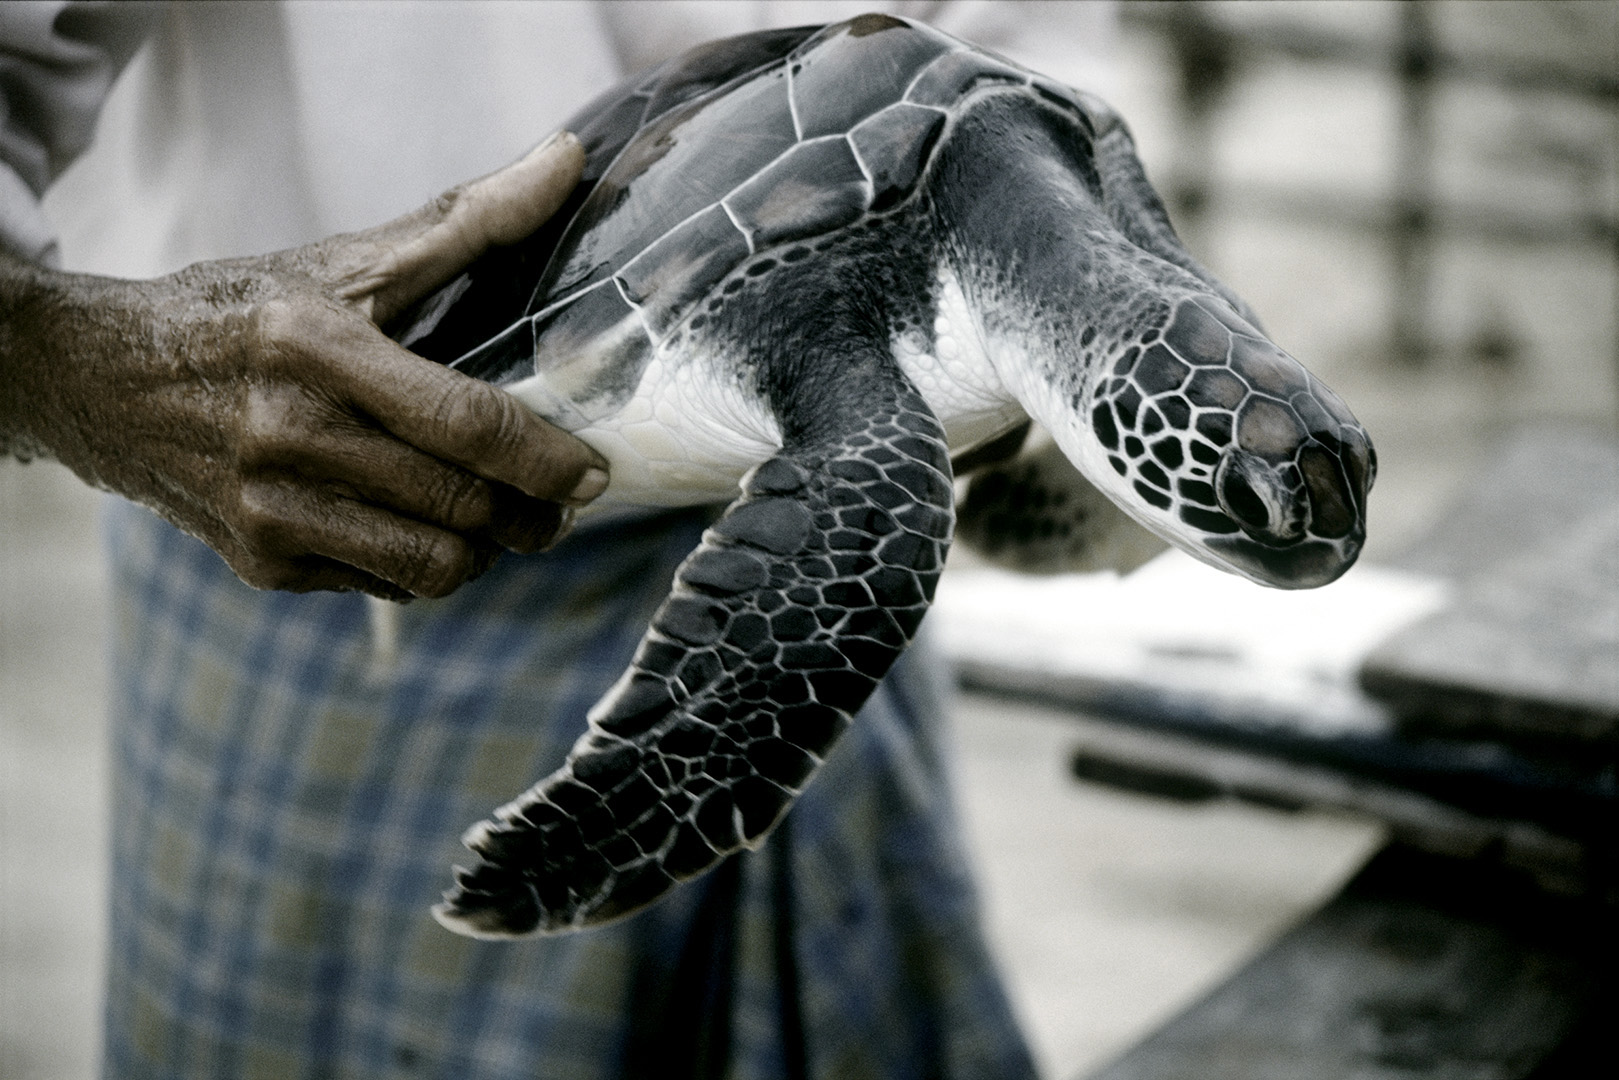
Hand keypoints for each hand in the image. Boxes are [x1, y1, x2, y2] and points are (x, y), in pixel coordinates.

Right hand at [1, 132, 604, 599]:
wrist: (102, 381)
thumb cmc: (242, 312)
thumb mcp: (344, 261)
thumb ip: (466, 221)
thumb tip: (569, 159)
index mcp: (312, 347)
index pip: (462, 423)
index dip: (544, 459)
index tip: (592, 472)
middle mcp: (285, 434)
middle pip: (460, 504)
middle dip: (533, 514)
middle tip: (559, 503)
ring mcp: (269, 510)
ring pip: (432, 565)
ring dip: (487, 550)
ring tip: (500, 520)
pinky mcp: (262, 564)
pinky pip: (384, 585)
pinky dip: (423, 566)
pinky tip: (425, 527)